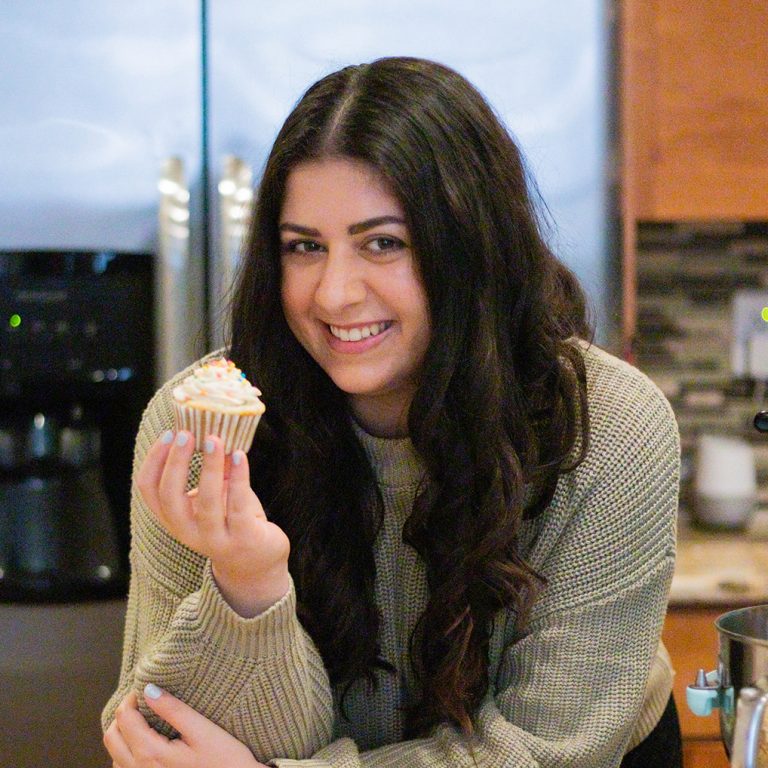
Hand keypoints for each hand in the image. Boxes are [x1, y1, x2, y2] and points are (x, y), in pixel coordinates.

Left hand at [104, 686, 270, 767]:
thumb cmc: (224, 760)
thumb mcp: (201, 730)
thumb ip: (173, 710)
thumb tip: (150, 689)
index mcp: (151, 754)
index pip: (125, 719)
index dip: (131, 698)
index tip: (145, 688)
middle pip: (112, 737)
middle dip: (123, 715)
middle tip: (142, 701)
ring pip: (115, 755)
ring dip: (123, 734)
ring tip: (144, 718)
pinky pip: (126, 767)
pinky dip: (128, 751)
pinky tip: (147, 742)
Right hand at [136, 431, 289, 616]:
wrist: (256, 564)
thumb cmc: (231, 522)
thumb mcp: (213, 496)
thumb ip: (211, 472)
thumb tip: (213, 432)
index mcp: (173, 518)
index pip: (149, 491)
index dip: (154, 460)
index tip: (169, 433)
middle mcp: (188, 532)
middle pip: (170, 498)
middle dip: (176, 463)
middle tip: (186, 434)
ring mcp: (215, 539)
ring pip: (205, 503)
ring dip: (208, 468)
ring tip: (214, 440)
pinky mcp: (243, 539)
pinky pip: (238, 505)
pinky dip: (237, 478)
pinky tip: (240, 456)